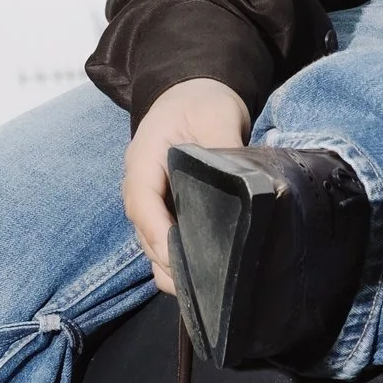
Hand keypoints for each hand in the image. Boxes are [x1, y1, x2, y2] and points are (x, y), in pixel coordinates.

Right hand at [123, 79, 253, 291]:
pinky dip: (179, 261)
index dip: (158, 235)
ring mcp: (150, 201)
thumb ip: (223, 146)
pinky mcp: (164, 210)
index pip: (143, 204)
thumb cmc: (200, 101)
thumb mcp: (216, 114)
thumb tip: (242, 184)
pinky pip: (164, 240)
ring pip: (152, 243)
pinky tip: (206, 276)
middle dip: (168, 262)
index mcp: (143, 161)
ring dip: (172, 267)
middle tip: (202, 288)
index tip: (180, 259)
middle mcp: (139, 186)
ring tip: (205, 291)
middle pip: (146, 233)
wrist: (192, 92)